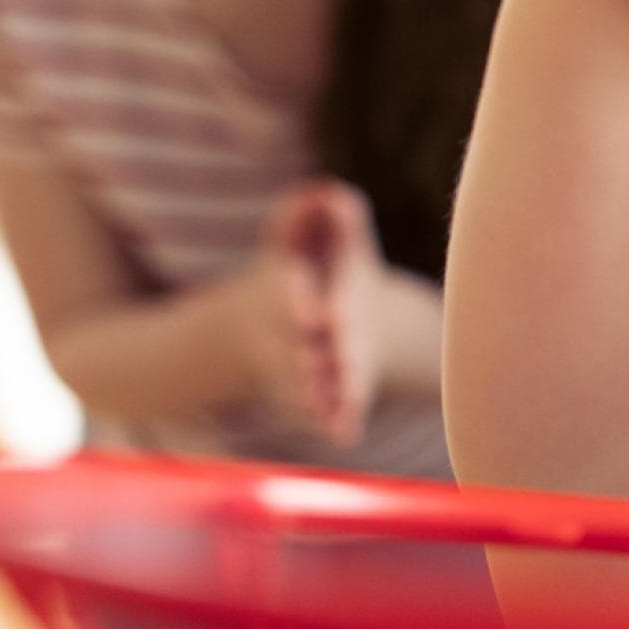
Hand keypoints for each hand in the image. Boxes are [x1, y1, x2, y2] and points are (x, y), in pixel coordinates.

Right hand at [235, 182, 382, 446]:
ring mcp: (294, 368)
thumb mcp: (309, 238)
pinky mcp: (311, 395)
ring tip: (334, 412)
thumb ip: (317, 215)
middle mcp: (284, 333)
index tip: (317, 318)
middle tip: (319, 370)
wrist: (302, 321)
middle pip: (292, 349)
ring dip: (316, 398)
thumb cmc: (315, 268)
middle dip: (306, 359)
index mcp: (284, 291)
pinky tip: (344, 434)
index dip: (301, 306)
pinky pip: (319, 413)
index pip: (289, 298)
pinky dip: (330, 423)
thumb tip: (330, 193)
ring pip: (302, 387)